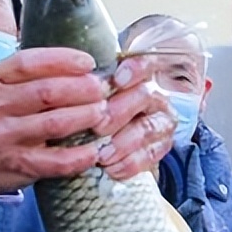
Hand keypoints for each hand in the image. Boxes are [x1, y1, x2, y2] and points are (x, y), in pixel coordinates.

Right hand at [0, 50, 170, 213]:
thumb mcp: (2, 89)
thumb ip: (31, 75)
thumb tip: (82, 62)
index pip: (29, 62)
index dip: (63, 59)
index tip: (89, 62)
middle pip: (48, 92)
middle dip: (83, 89)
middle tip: (103, 90)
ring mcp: (6, 136)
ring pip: (55, 123)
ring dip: (86, 116)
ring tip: (103, 113)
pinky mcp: (17, 164)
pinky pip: (56, 161)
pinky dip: (80, 156)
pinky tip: (95, 150)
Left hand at [96, 59, 175, 181]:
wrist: (109, 146)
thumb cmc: (93, 113)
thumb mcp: (89, 96)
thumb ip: (87, 89)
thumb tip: (68, 86)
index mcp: (139, 76)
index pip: (146, 63)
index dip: (136, 69)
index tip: (118, 80)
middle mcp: (155, 95)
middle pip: (144, 96)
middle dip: (119, 112)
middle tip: (98, 126)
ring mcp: (162, 121)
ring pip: (148, 127)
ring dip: (124, 142)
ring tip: (103, 155)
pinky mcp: (163, 146)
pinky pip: (151, 154)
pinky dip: (131, 163)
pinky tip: (112, 169)